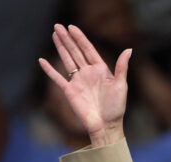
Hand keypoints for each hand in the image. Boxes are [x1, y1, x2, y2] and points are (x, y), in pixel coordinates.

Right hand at [39, 24, 130, 146]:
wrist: (106, 126)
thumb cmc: (116, 108)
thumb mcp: (121, 85)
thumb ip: (122, 67)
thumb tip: (128, 49)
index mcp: (101, 70)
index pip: (88, 49)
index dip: (80, 38)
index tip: (72, 27)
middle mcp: (88, 73)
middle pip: (75, 52)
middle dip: (67, 39)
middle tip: (58, 26)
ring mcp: (78, 81)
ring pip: (67, 60)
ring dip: (60, 47)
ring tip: (54, 34)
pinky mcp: (69, 91)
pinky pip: (57, 78)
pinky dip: (49, 70)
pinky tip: (42, 60)